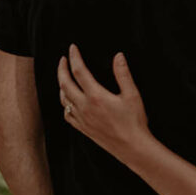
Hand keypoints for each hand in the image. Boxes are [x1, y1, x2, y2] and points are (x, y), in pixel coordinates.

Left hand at [58, 45, 150, 161]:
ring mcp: (82, 119)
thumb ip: (123, 74)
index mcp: (96, 96)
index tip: (72, 48)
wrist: (131, 147)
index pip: (79, 71)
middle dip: (61, 69)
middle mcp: (85, 107)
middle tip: (62, 59)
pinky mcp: (83, 128)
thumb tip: (118, 56)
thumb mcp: (132, 94)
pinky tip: (69, 101)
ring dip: (61, 85)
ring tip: (64, 77)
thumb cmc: (134, 121)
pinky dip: (65, 104)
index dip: (74, 57)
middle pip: (65, 84)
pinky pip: (67, 114)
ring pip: (63, 99)